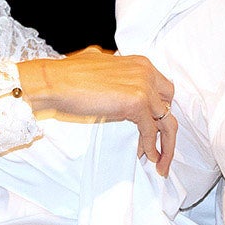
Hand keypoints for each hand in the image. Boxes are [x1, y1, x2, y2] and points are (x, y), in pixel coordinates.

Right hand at [19, 46, 178, 174]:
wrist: (54, 82)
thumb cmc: (68, 76)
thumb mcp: (98, 63)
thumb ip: (114, 70)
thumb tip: (111, 71)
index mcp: (140, 63)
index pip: (162, 89)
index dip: (159, 110)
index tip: (155, 127)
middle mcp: (146, 72)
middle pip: (170, 104)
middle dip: (166, 127)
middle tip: (163, 146)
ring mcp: (143, 87)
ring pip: (166, 120)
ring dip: (166, 143)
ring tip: (161, 161)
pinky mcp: (136, 103)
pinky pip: (151, 130)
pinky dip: (150, 145)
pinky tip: (147, 156)